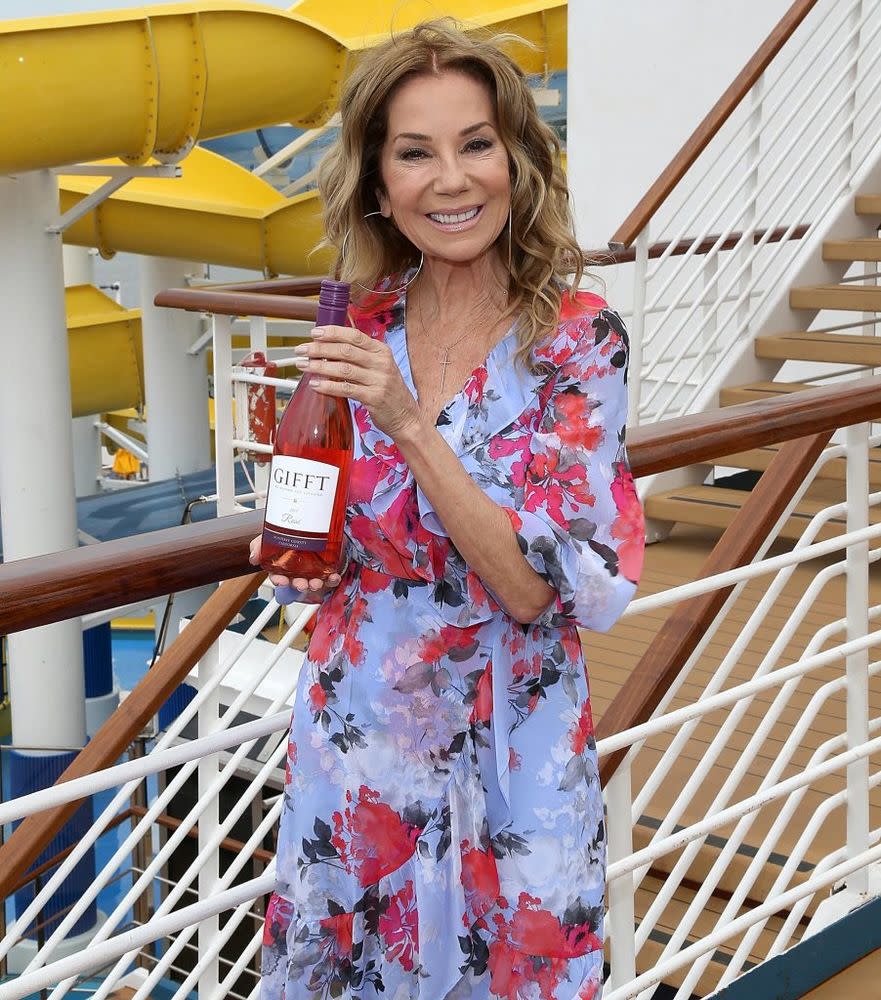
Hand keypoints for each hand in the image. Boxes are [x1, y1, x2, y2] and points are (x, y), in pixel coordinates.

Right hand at [248, 536, 341, 601]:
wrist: (315, 523)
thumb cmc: (292, 535)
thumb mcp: (273, 535)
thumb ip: (260, 545)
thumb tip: (253, 558)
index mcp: (284, 566)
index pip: (278, 577)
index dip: (278, 581)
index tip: (281, 581)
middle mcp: (298, 571)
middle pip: (297, 583)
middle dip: (298, 585)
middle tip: (300, 583)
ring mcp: (314, 571)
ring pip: (313, 583)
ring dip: (314, 585)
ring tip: (315, 582)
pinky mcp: (328, 568)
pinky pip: (331, 578)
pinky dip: (332, 579)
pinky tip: (333, 576)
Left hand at [293, 325, 420, 438]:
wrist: (405, 416)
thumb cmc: (388, 391)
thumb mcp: (380, 367)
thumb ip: (360, 356)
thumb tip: (329, 347)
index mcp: (381, 351)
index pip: (354, 336)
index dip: (333, 333)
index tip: (314, 333)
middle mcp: (381, 363)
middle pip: (346, 351)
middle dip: (320, 349)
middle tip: (302, 350)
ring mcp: (379, 381)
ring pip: (344, 369)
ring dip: (320, 367)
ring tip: (304, 366)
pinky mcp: (374, 398)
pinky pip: (346, 389)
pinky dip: (329, 386)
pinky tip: (316, 385)